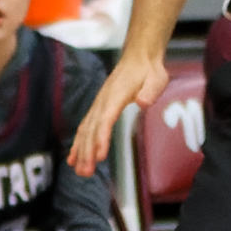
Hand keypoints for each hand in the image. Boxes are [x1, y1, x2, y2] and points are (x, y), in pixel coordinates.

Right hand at [68, 44, 167, 175]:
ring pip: (85, 131)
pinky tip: (73, 158)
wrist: (138, 58)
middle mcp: (103, 101)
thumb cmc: (148, 71)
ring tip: (79, 171)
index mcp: (116, 95)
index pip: (106, 119)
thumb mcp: (157, 78)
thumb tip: (142, 102)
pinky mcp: (97, 109)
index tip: (100, 156)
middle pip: (92, 129)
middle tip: (86, 173)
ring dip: (81, 152)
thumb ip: (151, 90)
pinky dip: (78, 143)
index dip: (102, 138)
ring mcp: (98, 105)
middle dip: (87, 152)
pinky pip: (84, 128)